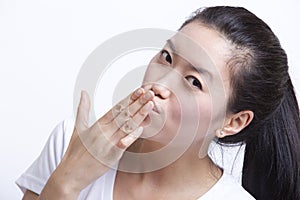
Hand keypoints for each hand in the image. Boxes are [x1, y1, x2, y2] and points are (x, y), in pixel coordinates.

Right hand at [38, 88, 153, 198]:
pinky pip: (124, 144)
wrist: (70, 174)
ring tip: (150, 104)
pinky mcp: (110, 157)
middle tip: (150, 93)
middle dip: (138, 103)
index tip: (139, 90)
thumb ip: (83, 109)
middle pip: (124, 114)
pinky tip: (141, 127)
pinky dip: (132, 136)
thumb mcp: (78, 128)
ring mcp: (107, 144)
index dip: (129, 99)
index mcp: (97, 125)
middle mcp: (103, 132)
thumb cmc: (74, 152)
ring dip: (139, 115)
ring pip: (126, 126)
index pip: (116, 108)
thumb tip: (84, 92)